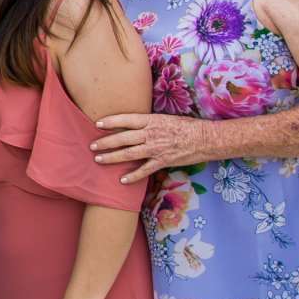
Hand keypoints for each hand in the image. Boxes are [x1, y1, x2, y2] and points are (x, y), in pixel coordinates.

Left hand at [89, 112, 207, 185]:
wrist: (207, 139)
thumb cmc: (188, 126)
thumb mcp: (166, 118)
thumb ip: (150, 122)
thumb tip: (134, 124)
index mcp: (152, 120)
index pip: (126, 119)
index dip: (111, 121)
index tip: (97, 124)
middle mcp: (151, 134)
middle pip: (123, 138)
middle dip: (105, 142)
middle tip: (91, 145)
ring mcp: (156, 148)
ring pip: (129, 153)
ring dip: (112, 157)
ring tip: (99, 159)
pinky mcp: (163, 161)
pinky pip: (144, 170)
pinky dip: (133, 175)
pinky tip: (122, 180)